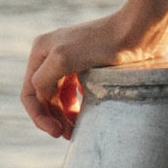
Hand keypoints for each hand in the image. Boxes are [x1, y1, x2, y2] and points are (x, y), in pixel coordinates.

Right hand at [21, 11, 167, 138]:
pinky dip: (78, 107)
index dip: (39, 116)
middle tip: (69, 136)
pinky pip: (77, 93)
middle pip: (45, 97)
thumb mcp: (63, 59)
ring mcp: (71, 61)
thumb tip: (40, 97)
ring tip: (76, 131)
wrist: (138, 31)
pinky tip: (87, 115)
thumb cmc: (102, 43)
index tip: (56, 132)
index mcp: (41, 51)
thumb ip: (42, 80)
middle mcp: (52, 55)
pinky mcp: (90, 68)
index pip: (29, 93)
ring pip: (61, 97)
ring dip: (65, 116)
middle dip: (54, 118)